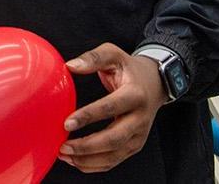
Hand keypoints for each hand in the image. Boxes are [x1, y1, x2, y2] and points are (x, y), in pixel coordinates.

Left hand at [59, 43, 166, 171]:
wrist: (155, 84)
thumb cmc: (129, 69)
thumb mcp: (114, 54)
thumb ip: (93, 57)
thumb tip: (70, 65)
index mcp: (135, 95)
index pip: (110, 108)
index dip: (88, 117)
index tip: (66, 123)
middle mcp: (140, 118)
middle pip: (114, 139)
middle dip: (87, 146)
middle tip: (63, 146)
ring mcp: (139, 135)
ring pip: (114, 155)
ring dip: (88, 159)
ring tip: (64, 154)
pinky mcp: (134, 145)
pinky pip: (114, 161)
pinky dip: (94, 165)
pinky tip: (75, 161)